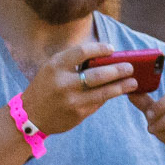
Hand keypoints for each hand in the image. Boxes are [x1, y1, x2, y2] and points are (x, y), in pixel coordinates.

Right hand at [17, 37, 138, 136]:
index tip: (112, 49)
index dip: (100, 48)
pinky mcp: (78, 114)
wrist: (30, 115)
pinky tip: (118, 91)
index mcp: (55, 66)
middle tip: (130, 67)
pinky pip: (99, 103)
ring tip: (133, 82)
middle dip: (118, 70)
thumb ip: (73, 61)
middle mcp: (64, 83)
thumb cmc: (45, 87)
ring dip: (122, 86)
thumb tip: (104, 55)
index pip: (83, 52)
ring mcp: (72, 101)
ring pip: (104, 92)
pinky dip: (109, 96)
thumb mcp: (52, 68)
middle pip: (98, 74)